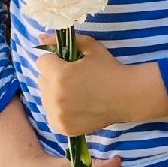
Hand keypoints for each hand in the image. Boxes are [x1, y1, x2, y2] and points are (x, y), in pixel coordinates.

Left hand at [35, 36, 167, 136]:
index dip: (55, 60)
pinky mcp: (62, 128)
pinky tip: (75, 105)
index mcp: (60, 75)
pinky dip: (59, 110)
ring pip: (45, 98)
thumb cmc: (109, 68)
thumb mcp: (90, 47)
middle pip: (41, 80)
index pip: (42, 61)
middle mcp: (55, 96)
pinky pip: (51, 114)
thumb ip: (63, 41)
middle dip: (53, 76)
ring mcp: (58, 115)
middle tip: (74, 77)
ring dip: (55, 93)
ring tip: (76, 92)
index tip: (69, 63)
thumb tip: (40, 38)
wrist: (127, 96)